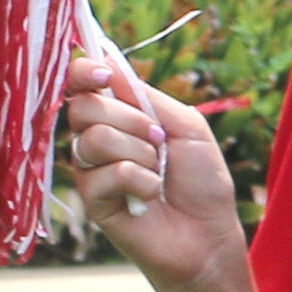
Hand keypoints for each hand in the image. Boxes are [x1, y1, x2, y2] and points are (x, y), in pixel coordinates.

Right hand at [61, 57, 244, 291]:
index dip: (83, 71)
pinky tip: (150, 197)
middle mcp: (99, 139)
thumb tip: (106, 58)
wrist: (209, 234)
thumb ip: (146, 95)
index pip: (83, 84)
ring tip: (159, 173)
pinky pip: (106, 173)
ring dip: (140, 154)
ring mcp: (92, 170)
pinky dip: (140, 181)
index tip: (103, 73)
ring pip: (94, 139)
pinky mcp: (92, 199)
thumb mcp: (185, 126)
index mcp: (120, 117)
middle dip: (130, 120)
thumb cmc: (202, 181)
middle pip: (84, 107)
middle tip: (159, 142)